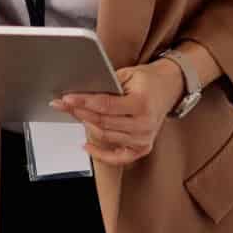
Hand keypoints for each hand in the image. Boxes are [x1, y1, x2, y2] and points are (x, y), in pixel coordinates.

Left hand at [52, 61, 181, 166]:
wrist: (168, 88)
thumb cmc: (148, 81)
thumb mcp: (128, 74)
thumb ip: (107, 84)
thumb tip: (82, 92)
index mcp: (142, 104)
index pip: (106, 106)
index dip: (84, 102)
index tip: (68, 98)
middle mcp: (144, 124)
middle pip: (103, 122)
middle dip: (80, 112)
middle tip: (63, 105)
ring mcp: (143, 139)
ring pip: (106, 136)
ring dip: (86, 126)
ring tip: (73, 115)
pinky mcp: (142, 148)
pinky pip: (118, 158)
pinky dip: (100, 154)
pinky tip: (86, 146)